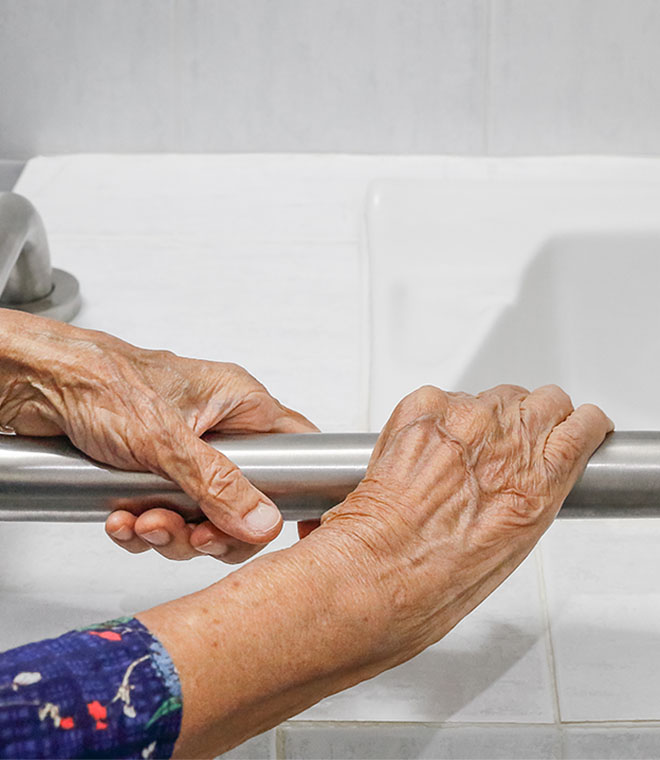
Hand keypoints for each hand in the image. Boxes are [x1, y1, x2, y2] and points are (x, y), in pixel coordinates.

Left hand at [0, 310, 316, 562]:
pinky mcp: (153, 471)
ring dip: (171, 531)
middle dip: (215, 528)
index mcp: (239, 403)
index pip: (298, 447)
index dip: (305, 488)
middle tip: (194, 535)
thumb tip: (263, 519)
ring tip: (144, 522)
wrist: (34, 383)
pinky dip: (144, 527)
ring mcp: (185, 453)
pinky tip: (123, 518)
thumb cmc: (98, 380)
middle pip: (247, 499)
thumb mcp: (166, 439)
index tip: (301, 526)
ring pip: (203, 515)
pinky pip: (167, 515)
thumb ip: (218, 485)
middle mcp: (217, 429)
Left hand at [315, 383, 611, 665]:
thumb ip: (535, 492)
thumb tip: (531, 475)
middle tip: (505, 449)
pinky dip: (437, 420)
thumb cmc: (441, 573)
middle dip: (529, 420)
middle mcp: (507, 437)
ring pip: (489, 396)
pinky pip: (443, 399)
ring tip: (455, 459)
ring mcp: (464, 417)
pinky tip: (425, 454)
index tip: (569, 429)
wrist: (380, 567)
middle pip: (541, 400)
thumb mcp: (517, 542)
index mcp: (540, 477)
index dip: (576, 427)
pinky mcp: (423, 406)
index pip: (582, 423)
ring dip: (480, 421)